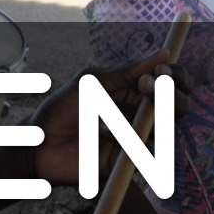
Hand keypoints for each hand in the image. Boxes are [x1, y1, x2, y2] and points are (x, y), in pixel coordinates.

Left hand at [27, 49, 190, 185]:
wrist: (38, 144)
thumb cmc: (60, 109)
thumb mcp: (92, 82)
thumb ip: (127, 71)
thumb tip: (165, 53)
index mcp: (132, 90)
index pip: (167, 81)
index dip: (174, 75)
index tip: (164, 71)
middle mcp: (138, 113)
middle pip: (175, 106)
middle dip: (171, 96)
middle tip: (149, 88)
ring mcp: (134, 138)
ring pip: (163, 129)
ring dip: (141, 116)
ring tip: (108, 114)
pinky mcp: (127, 161)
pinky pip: (142, 151)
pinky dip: (124, 137)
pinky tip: (101, 131)